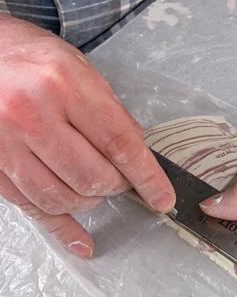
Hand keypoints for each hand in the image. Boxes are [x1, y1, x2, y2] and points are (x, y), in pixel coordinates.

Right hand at [0, 15, 174, 255]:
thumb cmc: (26, 55)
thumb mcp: (77, 67)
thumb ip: (108, 110)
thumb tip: (135, 153)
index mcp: (62, 85)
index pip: (118, 142)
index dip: (147, 176)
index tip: (162, 196)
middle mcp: (32, 114)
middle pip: (92, 176)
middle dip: (116, 186)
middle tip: (122, 180)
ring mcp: (6, 143)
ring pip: (62, 198)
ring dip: (90, 202)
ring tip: (96, 189)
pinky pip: (32, 208)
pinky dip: (61, 228)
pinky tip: (81, 241)